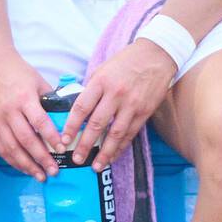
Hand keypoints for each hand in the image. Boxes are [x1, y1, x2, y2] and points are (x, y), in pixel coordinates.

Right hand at [0, 50, 64, 181]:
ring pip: (12, 148)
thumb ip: (51, 100)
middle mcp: (9, 111)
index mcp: (24, 98)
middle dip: (41, 158)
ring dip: (27, 165)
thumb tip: (67, 117)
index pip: (40, 122)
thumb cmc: (18, 72)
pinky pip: (1, 148)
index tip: (62, 149)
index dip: (52, 138)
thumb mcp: (39, 81)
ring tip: (40, 175)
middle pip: (27, 140)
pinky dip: (13, 161)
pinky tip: (24, 168)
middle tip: (54, 171)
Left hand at [57, 38, 177, 171]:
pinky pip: (130, 134)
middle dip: (84, 145)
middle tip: (76, 159)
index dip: (71, 126)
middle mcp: (116, 94)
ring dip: (104, 153)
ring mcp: (132, 104)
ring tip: (95, 166)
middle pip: (96, 124)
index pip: (81, 107)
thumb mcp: (103, 69)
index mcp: (101, 81)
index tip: (64, 140)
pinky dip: (121, 147)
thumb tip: (78, 110)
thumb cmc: (126, 62)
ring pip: (115, 134)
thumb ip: (92, 89)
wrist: (156, 55)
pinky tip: (112, 156)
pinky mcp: (144, 111)